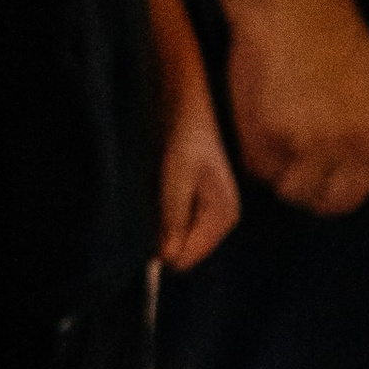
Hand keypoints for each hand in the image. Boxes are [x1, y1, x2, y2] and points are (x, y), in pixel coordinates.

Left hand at [156, 86, 239, 270]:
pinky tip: (156, 196)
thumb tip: (168, 259)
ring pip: (175, 239)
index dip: (164, 251)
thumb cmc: (184, 139)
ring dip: (158, 227)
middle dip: (162, 238)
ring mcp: (207, 214)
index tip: (145, 233)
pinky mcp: (194, 206)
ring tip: (154, 198)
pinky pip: (173, 226)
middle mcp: (219, 221)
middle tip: (150, 208)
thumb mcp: (177, 179)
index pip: (189, 256)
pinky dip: (159, 217)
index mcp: (223, 217)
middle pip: (183, 251)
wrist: (185, 109)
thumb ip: (174, 219)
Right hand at [227, 0, 368, 214]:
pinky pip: (259, 170)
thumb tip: (349, 147)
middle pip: (338, 200)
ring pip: (294, 191)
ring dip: (280, 176)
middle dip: (316, 191)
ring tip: (269, 148)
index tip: (332, 173)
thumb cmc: (327, 26)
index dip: (351, 180)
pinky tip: (251, 127)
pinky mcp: (271, 141)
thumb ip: (367, 120)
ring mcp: (311, 148)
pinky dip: (252, 157)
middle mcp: (354, 146)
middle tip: (294, 172)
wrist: (291, 4)